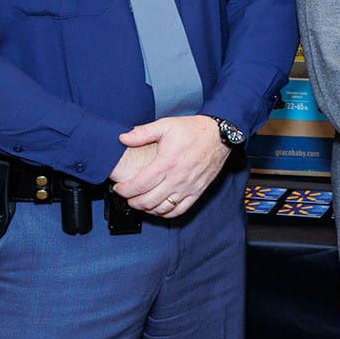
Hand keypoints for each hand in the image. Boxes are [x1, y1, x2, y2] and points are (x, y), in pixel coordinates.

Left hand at [110, 115, 229, 217]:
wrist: (220, 136)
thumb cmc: (194, 130)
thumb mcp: (166, 125)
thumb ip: (143, 133)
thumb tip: (123, 138)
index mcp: (167, 163)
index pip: (139, 185)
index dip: (124, 190)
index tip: (119, 188)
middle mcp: (177, 179)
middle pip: (148, 201)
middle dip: (132, 201)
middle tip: (127, 196)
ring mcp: (188, 188)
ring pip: (162, 209)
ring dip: (147, 209)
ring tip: (140, 202)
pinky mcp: (197, 192)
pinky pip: (179, 210)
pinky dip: (166, 213)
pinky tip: (158, 208)